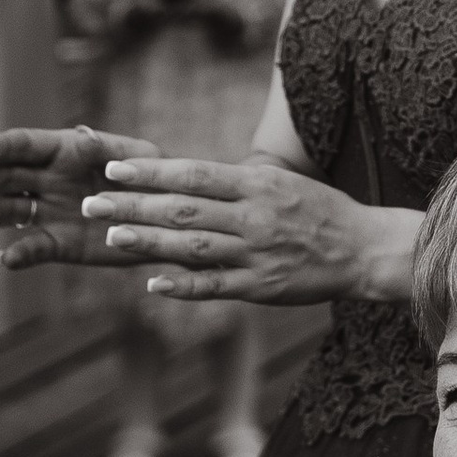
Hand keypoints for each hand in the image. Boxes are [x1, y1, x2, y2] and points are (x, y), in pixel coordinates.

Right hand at [0, 124, 161, 266]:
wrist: (168, 223)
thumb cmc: (156, 180)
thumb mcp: (142, 161)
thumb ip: (113, 152)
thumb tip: (83, 141)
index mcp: (65, 151)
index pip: (24, 145)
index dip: (0, 147)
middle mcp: (48, 180)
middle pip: (7, 176)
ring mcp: (49, 212)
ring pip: (11, 210)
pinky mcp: (57, 244)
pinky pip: (31, 249)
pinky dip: (17, 255)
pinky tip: (7, 258)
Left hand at [80, 151, 384, 306]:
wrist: (364, 248)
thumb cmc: (318, 211)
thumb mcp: (281, 182)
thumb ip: (235, 183)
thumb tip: (183, 178)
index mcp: (258, 184)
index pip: (194, 174)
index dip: (151, 172)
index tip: (113, 169)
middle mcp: (254, 216)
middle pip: (183, 209)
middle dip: (133, 206)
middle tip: (92, 203)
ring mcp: (257, 253)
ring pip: (192, 246)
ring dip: (149, 243)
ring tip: (112, 238)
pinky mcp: (261, 287)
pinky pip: (215, 286)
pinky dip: (183, 285)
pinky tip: (153, 284)